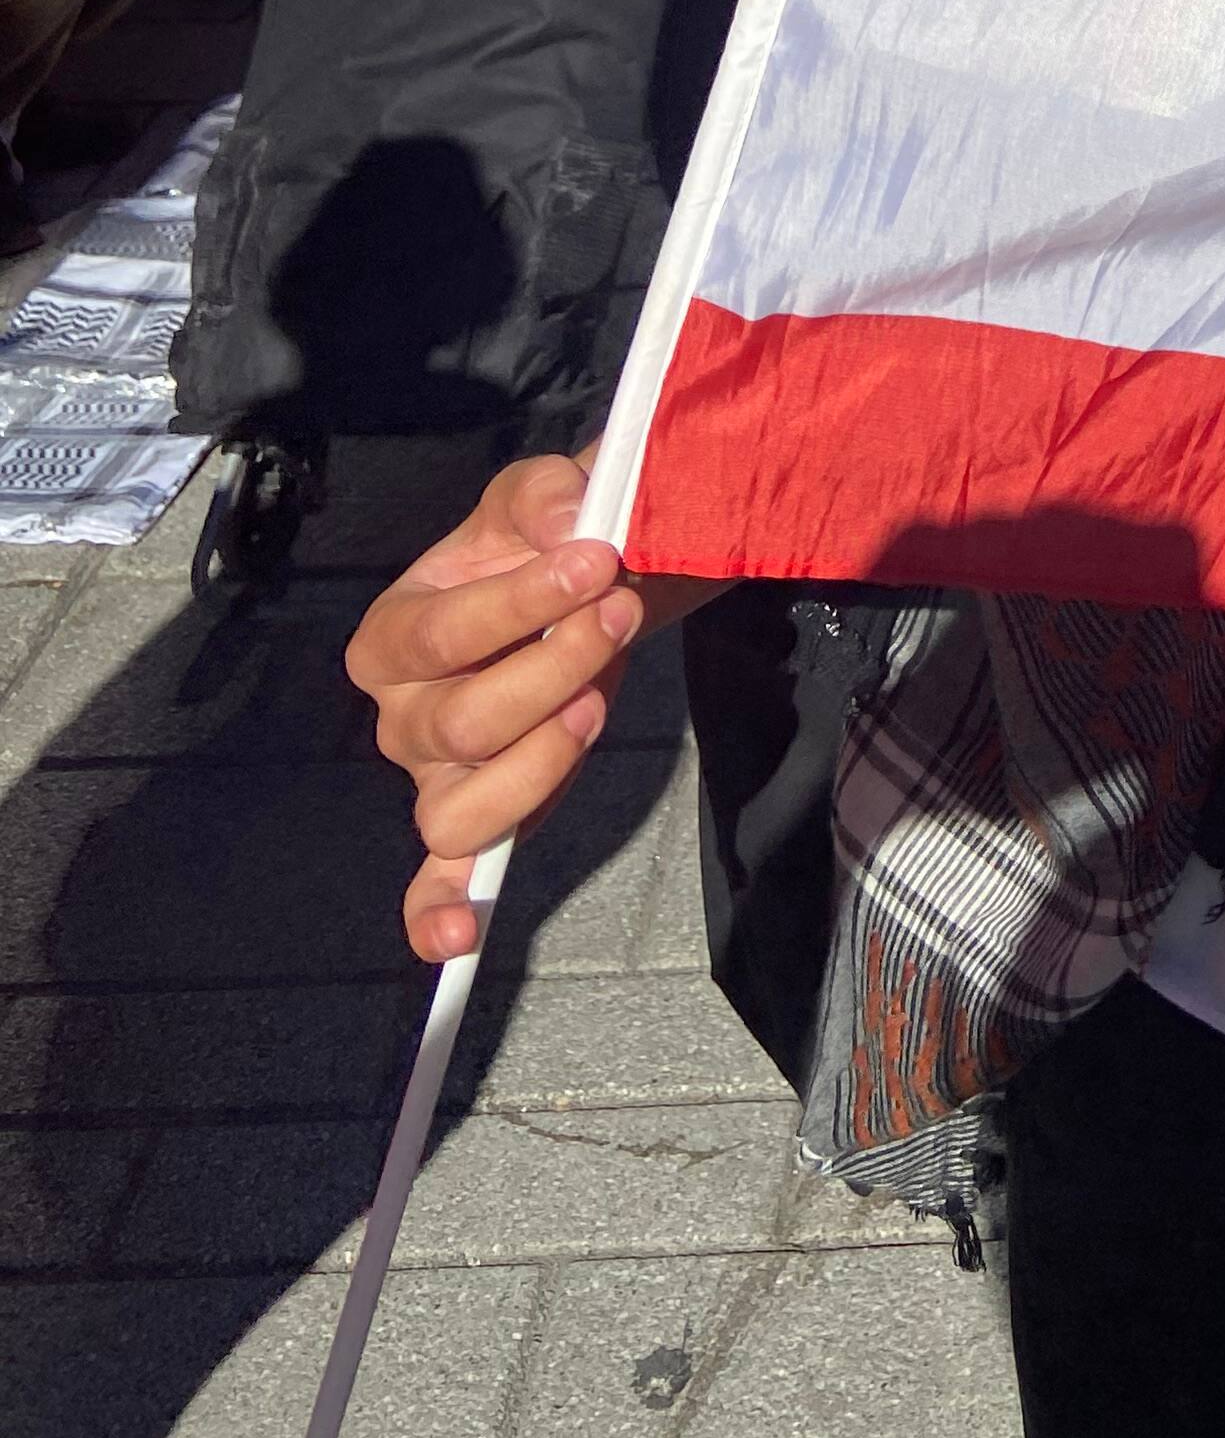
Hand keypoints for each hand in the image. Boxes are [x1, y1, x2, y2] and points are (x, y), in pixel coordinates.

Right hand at [344, 450, 706, 961]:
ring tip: (596, 703)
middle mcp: (399, 717)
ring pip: (463, 806)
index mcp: (391, 634)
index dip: (525, 601)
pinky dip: (440, 912)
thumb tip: (568, 523)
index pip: (443, 633)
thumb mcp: (542, 497)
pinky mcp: (477, 819)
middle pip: (464, 723)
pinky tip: (457, 940)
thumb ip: (547, 498)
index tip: (599, 559)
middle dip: (554, 668)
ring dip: (540, 761)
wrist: (586, 581)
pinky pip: (440, 880)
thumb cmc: (544, 544)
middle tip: (620, 611)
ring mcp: (435, 778)